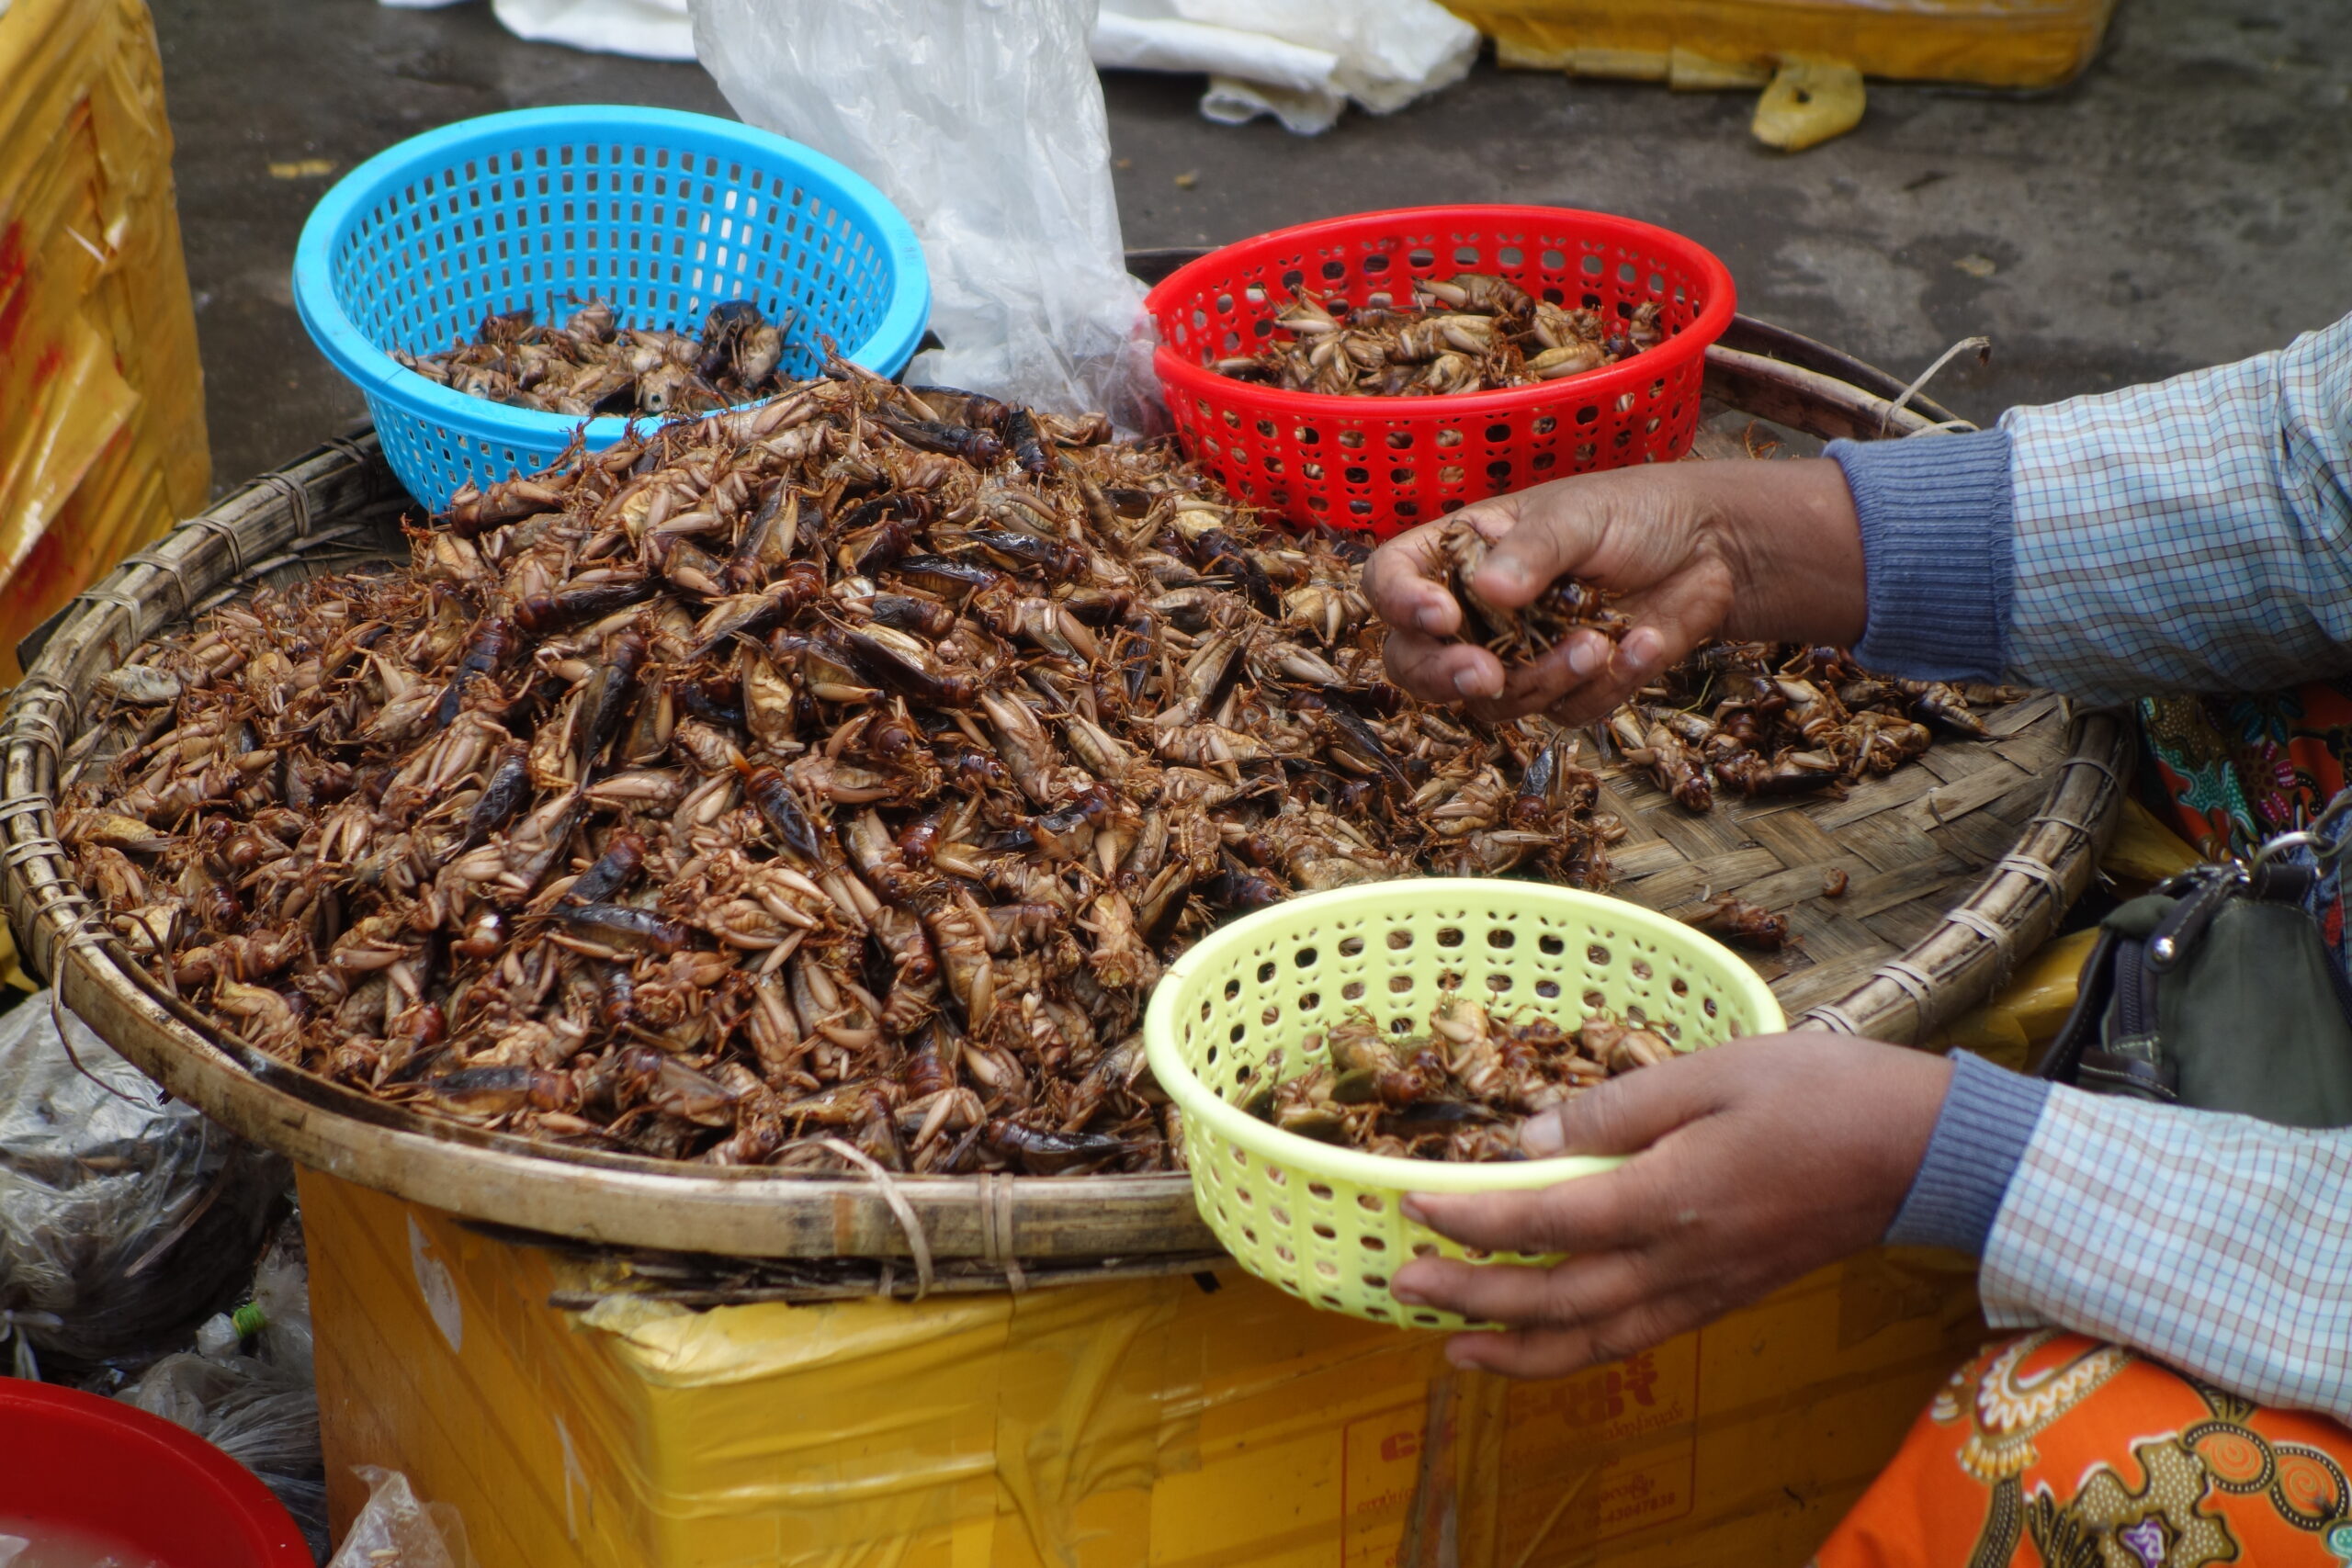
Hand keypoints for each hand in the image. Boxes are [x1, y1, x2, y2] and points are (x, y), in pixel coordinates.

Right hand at [1363, 459, 1867, 726]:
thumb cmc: (1635, 513)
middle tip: (1487, 676)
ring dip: (1547, 679)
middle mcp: (1474, 612)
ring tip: (1599, 642)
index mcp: (1458, 555)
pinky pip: (1564, 712)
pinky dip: (1607, 684)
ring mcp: (1517, 656)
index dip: (1400, 603)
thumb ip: (1532, 552)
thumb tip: (1487, 592)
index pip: (1391, 580)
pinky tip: (1644, 643)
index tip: (1440, 616)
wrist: (1715, 550)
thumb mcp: (1578, 517)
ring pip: (1494, 702)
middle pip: (1416, 663)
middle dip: (1448, 676)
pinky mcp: (1568, 689)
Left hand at [1388, 1033, 1949, 1378]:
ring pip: (1593, 1341)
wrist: (1925, 1153)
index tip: (1416, 1207)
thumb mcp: (1716, 1070)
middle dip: (1470, 1298)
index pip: (1546, 1221)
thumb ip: (1618, 1106)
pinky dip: (1577, 1351)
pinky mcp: (1725, 1297)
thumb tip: (1530, 1136)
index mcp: (1670, 1197)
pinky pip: (1635, 1339)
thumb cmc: (1824, 1095)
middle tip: (1402, 1286)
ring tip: (1452, 1346)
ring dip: (1516, 1348)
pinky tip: (1546, 1339)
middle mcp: (1679, 1261)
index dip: (1471, 1221)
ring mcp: (1704, 1290)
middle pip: (1554, 1299)